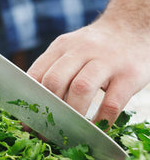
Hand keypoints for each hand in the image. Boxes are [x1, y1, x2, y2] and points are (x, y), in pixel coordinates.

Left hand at [27, 19, 149, 126]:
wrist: (131, 27)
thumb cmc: (95, 49)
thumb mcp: (69, 51)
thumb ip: (53, 71)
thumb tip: (35, 106)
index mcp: (61, 46)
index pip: (36, 75)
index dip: (29, 103)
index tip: (27, 123)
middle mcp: (81, 50)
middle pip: (54, 81)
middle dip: (47, 111)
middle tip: (46, 131)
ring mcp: (107, 60)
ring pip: (81, 89)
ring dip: (72, 116)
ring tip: (69, 132)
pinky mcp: (129, 75)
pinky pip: (111, 104)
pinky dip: (101, 122)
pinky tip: (95, 130)